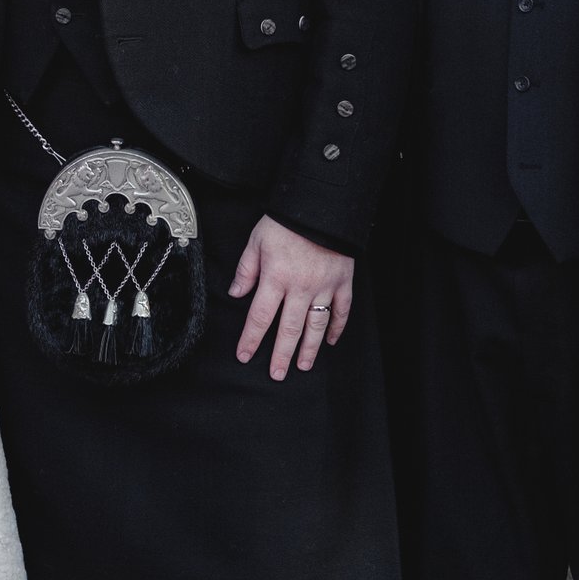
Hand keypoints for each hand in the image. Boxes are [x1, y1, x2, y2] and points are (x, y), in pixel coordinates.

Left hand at [228, 215, 353, 380]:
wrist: (322, 205)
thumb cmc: (287, 220)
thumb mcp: (257, 240)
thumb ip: (246, 269)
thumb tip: (236, 293)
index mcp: (276, 277)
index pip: (260, 317)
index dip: (251, 339)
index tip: (245, 355)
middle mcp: (301, 287)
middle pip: (289, 329)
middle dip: (280, 355)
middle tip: (277, 374)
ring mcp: (324, 287)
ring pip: (315, 326)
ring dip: (309, 349)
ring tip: (303, 365)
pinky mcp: (343, 282)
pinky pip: (341, 311)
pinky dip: (336, 328)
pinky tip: (330, 341)